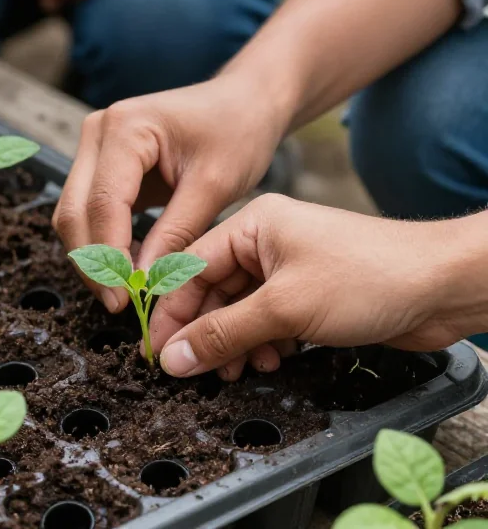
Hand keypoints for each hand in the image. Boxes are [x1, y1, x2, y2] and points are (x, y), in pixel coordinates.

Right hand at [53, 76, 284, 312]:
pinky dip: (101, 244)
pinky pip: (88, 212)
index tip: (126, 297)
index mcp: (126, 127)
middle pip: (74, 210)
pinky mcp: (100, 164)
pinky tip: (126, 270)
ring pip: (72, 215)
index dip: (109, 255)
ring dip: (93, 257)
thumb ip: (176, 232)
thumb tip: (144, 280)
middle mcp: (98, 131)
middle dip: (93, 263)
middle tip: (119, 304)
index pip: (102, 202)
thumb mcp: (215, 184)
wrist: (242, 103)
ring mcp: (94, 147)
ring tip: (124, 293)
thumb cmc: (236, 132)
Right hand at [150, 194, 487, 379]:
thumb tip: (173, 359)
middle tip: (190, 371)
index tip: (154, 350)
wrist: (444, 287)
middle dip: (202, 332)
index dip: (169, 310)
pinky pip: (266, 320)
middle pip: (211, 291)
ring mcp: (288, 268)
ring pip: (238, 310)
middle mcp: (266, 242)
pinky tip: (268, 361)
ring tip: (235, 371)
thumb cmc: (370, 278)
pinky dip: (261, 343)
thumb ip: (223, 334)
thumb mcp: (284, 308)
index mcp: (253, 225)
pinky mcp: (308, 294)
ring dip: (232, 343)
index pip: (189, 267)